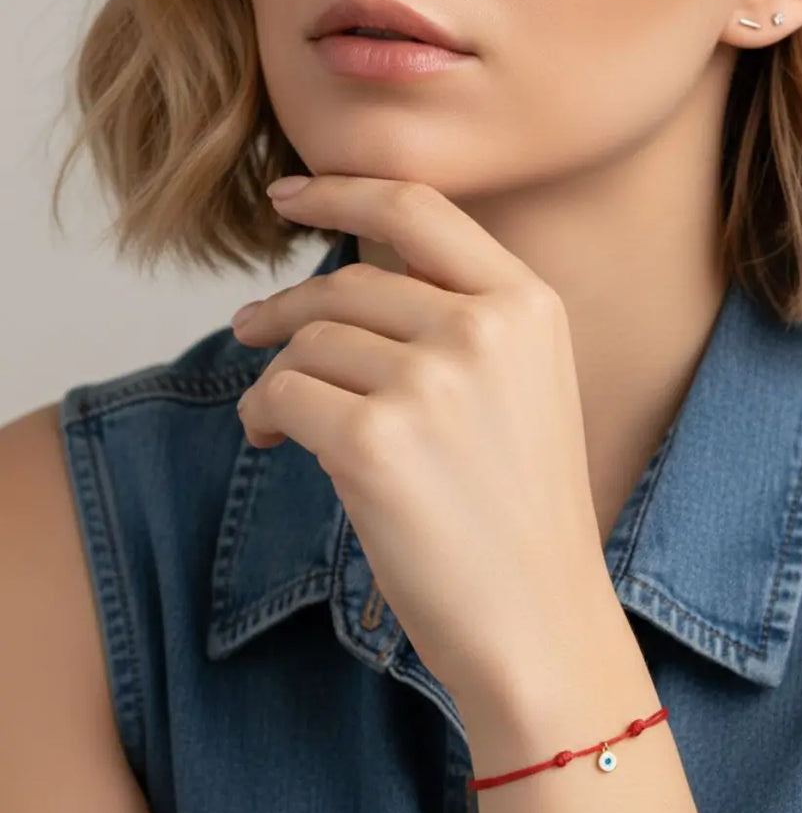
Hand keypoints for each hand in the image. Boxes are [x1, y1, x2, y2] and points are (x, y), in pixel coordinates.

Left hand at [233, 175, 619, 704]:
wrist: (540, 622)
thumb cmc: (522, 516)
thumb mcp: (522, 392)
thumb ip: (456, 322)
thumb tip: (338, 283)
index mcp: (529, 307)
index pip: (417, 211)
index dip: (341, 190)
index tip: (288, 195)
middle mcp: (485, 331)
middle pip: (345, 285)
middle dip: (286, 308)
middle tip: (249, 328)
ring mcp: (432, 385)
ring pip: (308, 343)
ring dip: (276, 375)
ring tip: (274, 415)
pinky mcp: (376, 445)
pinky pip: (281, 395)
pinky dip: (261, 414)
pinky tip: (268, 438)